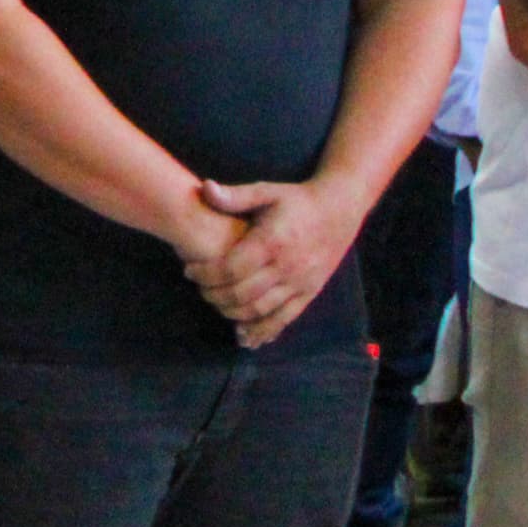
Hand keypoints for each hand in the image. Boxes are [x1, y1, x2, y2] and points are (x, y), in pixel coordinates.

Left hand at [186, 178, 355, 348]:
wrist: (339, 209)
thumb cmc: (296, 200)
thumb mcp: (266, 191)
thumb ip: (235, 196)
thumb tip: (204, 188)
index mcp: (272, 242)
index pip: (230, 268)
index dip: (204, 274)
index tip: (188, 271)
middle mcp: (287, 266)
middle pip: (241, 294)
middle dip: (213, 295)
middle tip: (199, 288)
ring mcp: (300, 283)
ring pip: (260, 310)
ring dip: (232, 313)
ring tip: (215, 304)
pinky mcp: (310, 293)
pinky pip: (284, 319)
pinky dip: (263, 331)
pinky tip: (245, 337)